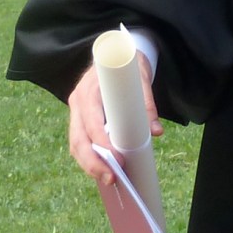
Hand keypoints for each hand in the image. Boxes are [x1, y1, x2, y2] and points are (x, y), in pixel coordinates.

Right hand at [67, 53, 162, 183]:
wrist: (118, 52)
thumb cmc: (130, 64)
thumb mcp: (141, 78)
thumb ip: (147, 104)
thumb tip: (156, 132)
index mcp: (89, 90)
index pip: (91, 122)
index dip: (103, 143)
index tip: (119, 158)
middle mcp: (78, 101)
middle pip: (78, 139)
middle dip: (93, 163)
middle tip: (113, 179)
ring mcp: (76, 111)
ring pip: (76, 145)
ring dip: (90, 165)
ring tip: (110, 180)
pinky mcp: (80, 118)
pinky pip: (81, 143)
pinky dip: (90, 159)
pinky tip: (104, 171)